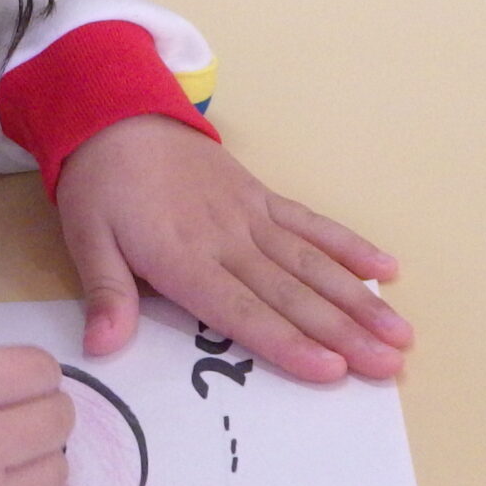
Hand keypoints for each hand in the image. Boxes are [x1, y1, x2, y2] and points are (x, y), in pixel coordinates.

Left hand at [54, 116, 409, 380]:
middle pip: (292, 293)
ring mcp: (251, 215)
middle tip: (389, 365)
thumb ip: (104, 293)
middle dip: (343, 332)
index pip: (241, 311)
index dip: (287, 342)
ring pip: (313, 262)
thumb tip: (102, 348)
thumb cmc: (101, 186)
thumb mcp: (85, 238)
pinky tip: (386, 267)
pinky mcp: (262, 196)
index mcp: (182, 257)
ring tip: (400, 332)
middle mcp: (228, 239)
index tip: (332, 370)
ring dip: (359, 298)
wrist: (117, 115)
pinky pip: (311, 223)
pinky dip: (349, 245)